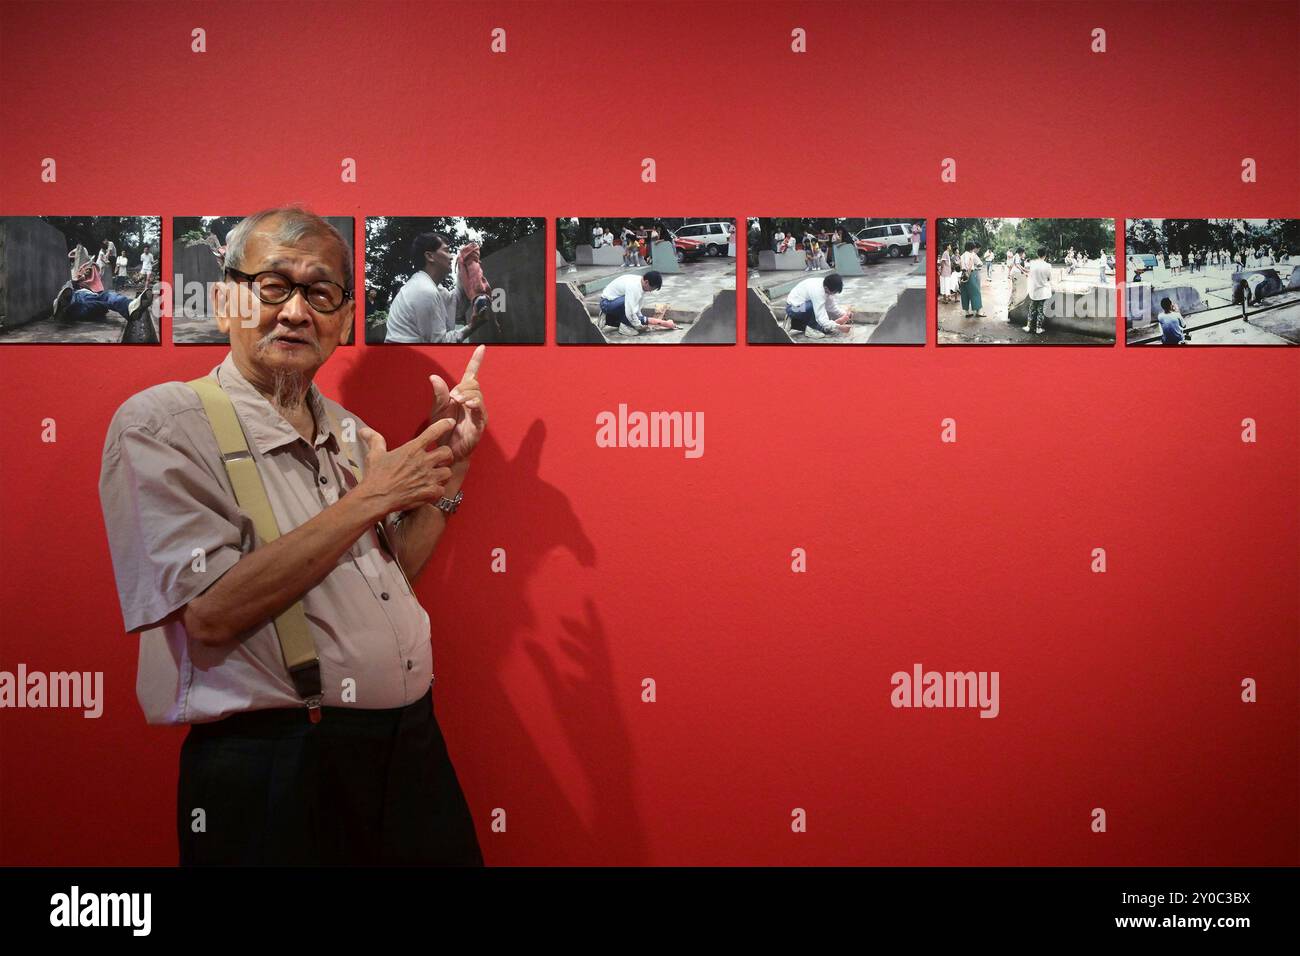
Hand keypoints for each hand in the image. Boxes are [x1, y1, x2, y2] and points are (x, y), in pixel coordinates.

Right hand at [357, 419, 456, 515]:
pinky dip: (437, 489)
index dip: (444, 425)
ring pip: (448, 471)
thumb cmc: (376, 476)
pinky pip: (442, 488)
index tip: (450, 423)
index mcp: (412, 449)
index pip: (433, 432)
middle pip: (447, 452)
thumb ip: (374, 440)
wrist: (376, 498)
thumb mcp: (374, 454)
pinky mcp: (430, 492)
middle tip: (440, 459)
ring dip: (442, 473)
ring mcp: (428, 477)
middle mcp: (423, 461)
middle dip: (445, 455)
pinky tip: (430, 490)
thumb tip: (364, 430)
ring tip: (435, 476)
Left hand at [429, 344, 487, 461]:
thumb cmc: (442, 431)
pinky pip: (480, 410)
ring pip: (477, 394)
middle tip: (453, 397)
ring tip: (457, 401)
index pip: (471, 375)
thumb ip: (438, 394)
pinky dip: (474, 404)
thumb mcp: (437, 410)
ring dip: (467, 394)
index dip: (476, 361)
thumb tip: (433, 377)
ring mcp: (478, 412)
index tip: (482, 347)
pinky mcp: (480, 424)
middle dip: (463, 386)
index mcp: (462, 396)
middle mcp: (472, 402)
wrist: (445, 452)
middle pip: (473, 384)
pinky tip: (467, 404)